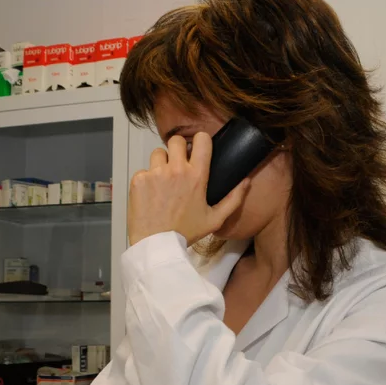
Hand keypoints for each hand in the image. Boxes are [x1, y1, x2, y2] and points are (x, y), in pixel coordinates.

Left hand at [128, 132, 250, 246]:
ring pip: (158, 153)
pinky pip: (144, 170)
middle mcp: (176, 169)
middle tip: (177, 164)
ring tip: (163, 181)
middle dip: (178, 149)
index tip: (198, 148)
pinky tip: (151, 195)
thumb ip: (233, 199)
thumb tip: (246, 181)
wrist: (158, 245)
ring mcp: (155, 173)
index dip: (200, 141)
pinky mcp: (139, 179)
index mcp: (197, 176)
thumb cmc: (186, 232)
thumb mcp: (215, 219)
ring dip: (161, 163)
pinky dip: (147, 180)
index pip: (201, 140)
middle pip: (176, 140)